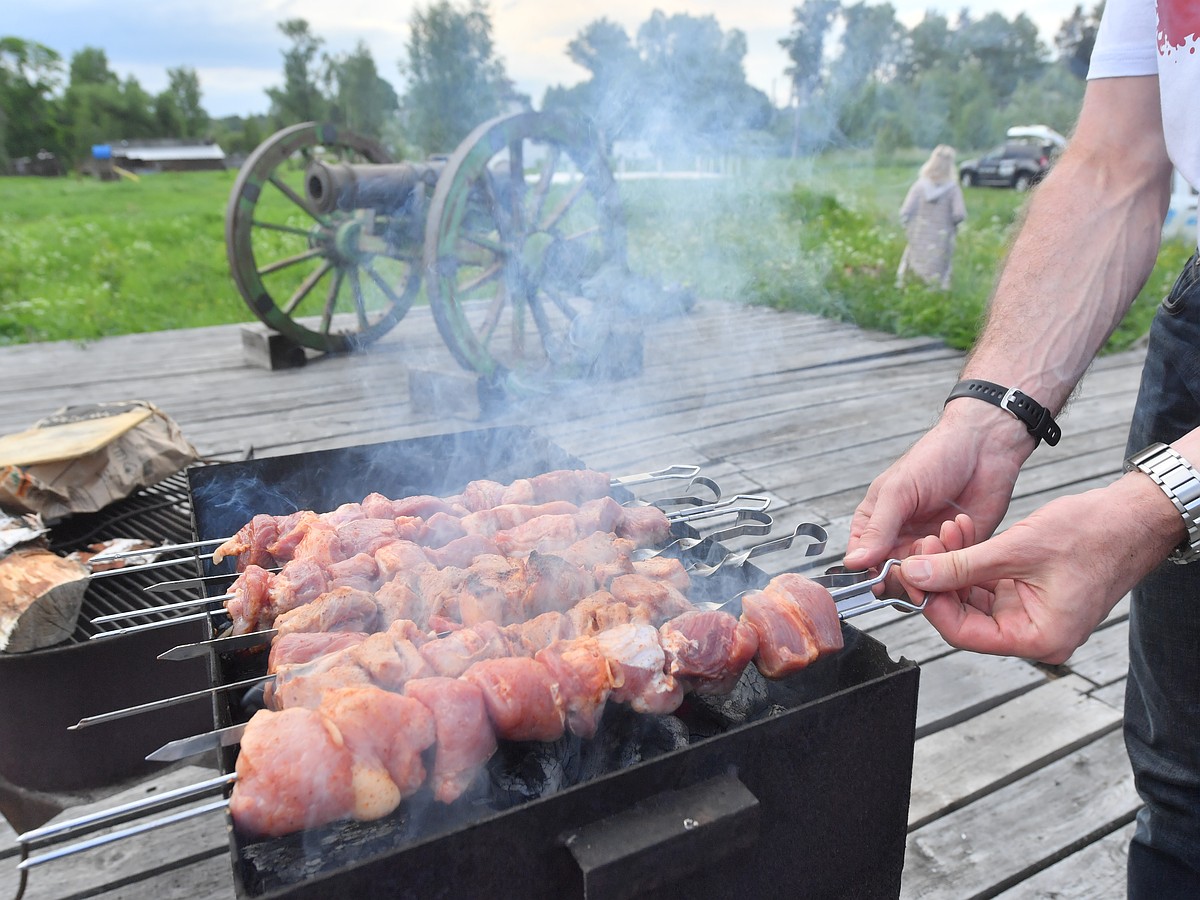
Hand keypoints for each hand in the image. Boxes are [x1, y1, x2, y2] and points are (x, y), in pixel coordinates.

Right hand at [845, 407, 1031, 570]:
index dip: (871, 574)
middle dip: (908, 572)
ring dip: (935, 559)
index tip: (884, 577)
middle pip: (894, 577)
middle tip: (922, 551)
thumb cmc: (935, 457)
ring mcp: (930, 546)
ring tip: (944, 529)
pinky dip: (958, 551)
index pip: (863, 563)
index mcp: (875, 523)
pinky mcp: (960, 549)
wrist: (984, 446)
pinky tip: (960, 523)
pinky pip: (955, 569)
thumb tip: (853, 562)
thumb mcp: (899, 492)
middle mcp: (900, 538)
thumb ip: (877, 530)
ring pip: (925, 578)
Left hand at [899, 478, 1176, 663]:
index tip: (913, 574)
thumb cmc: (1093, 534)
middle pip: (965, 616)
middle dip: (941, 578)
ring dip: (954, 564)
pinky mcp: (1030, 593)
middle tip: (924, 546)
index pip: (964, 633)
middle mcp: (1035, 633)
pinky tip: (962, 533)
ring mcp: (1032, 613)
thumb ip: (961, 566)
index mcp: (1039, 638)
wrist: (1133, 516)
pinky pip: (988, 583)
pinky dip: (972, 559)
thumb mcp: (1016, 549)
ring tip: (946, 531)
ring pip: (973, 596)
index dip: (933, 603)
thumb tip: (917, 574)